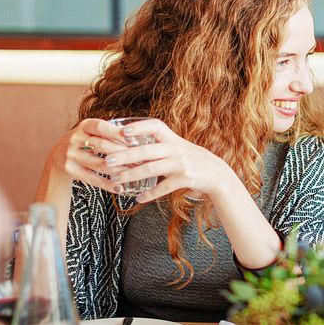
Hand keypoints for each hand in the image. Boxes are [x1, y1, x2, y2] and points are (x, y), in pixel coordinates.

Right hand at [49, 118, 130, 192]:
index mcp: (83, 126)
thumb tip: (137, 136)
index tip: (134, 140)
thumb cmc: (83, 141)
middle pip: (103, 146)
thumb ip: (108, 132)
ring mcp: (71, 155)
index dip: (117, 133)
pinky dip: (108, 184)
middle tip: (141, 160)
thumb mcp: (91, 131)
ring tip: (135, 173)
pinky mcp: (70, 170)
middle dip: (124, 154)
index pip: (101, 127)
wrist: (58, 155)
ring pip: (100, 164)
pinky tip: (120, 188)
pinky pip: (93, 179)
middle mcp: (75, 139)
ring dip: (120, 170)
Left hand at [101, 118, 235, 202]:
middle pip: (147, 150)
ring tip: (115, 180)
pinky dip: (150, 194)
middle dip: (125, 155)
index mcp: (172, 138)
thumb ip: (156, 144)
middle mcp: (176, 148)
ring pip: (151, 169)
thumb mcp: (176, 147)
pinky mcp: (185, 178)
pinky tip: (138, 198)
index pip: (155, 126)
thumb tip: (127, 142)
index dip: (139, 127)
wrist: (215, 173)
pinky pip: (163, 187)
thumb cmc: (190, 158)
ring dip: (131, 175)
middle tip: (108, 160)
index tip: (121, 131)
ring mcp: (180, 164)